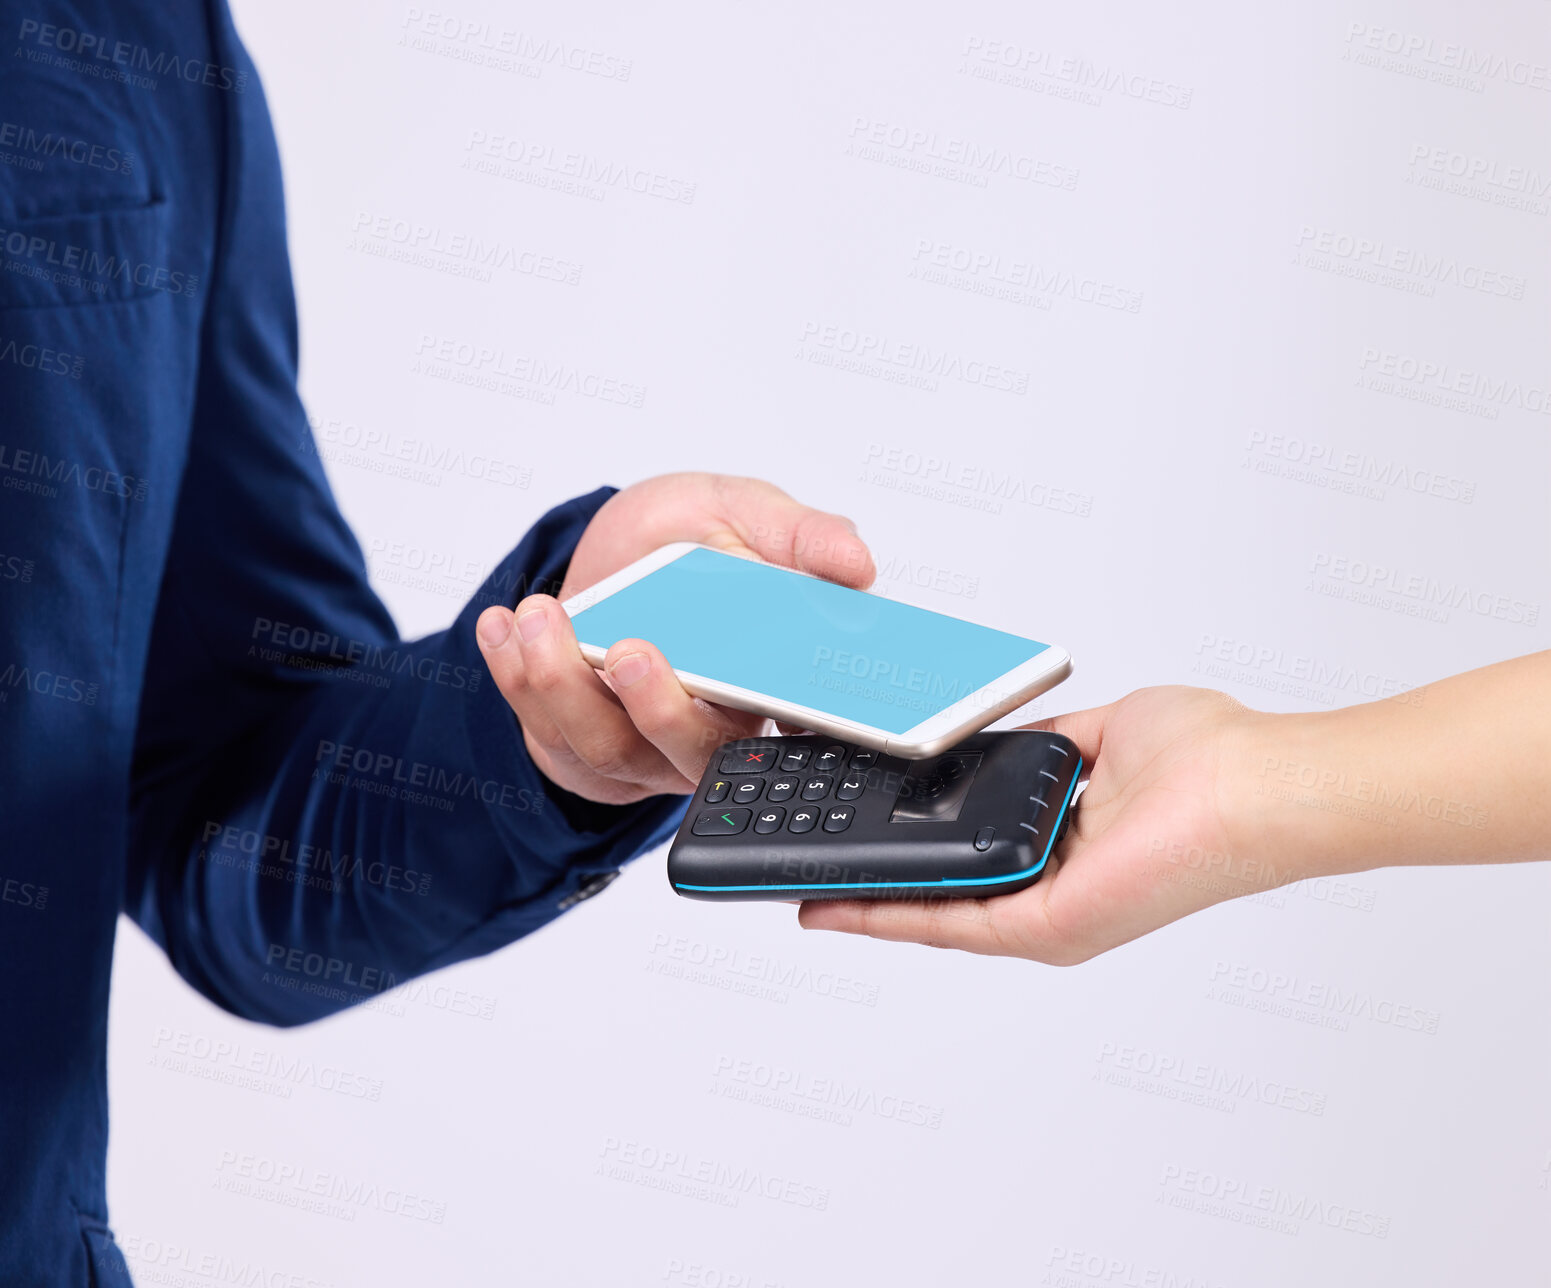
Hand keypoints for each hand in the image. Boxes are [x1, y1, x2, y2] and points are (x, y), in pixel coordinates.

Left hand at [475, 473, 873, 804]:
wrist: (618, 546)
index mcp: (769, 687)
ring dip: (564, 683)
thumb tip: (858, 564)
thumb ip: (805, 536)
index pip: (795, 733)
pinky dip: (514, 672)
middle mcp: (707, 727)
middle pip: (694, 754)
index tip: (764, 693)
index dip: (785, 730)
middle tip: (636, 653)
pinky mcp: (575, 743)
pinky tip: (506, 626)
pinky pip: (542, 726)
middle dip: (659, 710)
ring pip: (605, 744)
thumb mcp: (753, 514)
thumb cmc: (695, 538)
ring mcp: (638, 743)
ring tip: (544, 617)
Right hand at [799, 687, 1278, 963]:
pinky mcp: (1047, 926)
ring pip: (934, 916)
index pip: (972, 854)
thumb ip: (1047, 742)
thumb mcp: (1104, 732)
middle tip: (812, 877)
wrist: (1254, 784)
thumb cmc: (1211, 758)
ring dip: (866, 907)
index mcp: (1067, 848)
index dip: (915, 847)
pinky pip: (949, 923)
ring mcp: (1050, 915)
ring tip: (807, 896)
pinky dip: (887, 918)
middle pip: (944, 894)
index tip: (864, 831)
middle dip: (874, 885)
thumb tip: (1003, 735)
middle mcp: (1055, 890)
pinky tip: (840, 907)